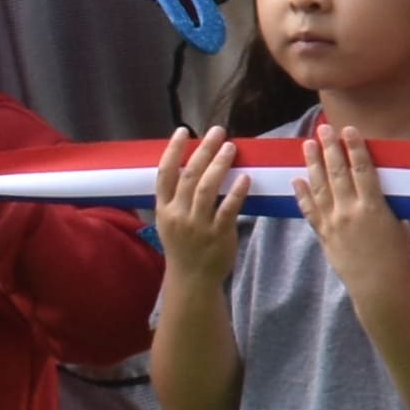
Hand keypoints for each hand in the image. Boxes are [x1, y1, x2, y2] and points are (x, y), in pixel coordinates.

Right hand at [150, 126, 249, 274]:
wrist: (191, 279)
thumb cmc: (183, 246)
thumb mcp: (169, 221)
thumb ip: (176, 197)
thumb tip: (191, 165)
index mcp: (163, 209)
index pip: (164, 174)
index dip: (172, 151)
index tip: (182, 131)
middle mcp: (178, 215)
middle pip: (189, 176)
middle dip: (203, 151)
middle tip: (217, 131)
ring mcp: (197, 225)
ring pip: (206, 189)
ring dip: (219, 165)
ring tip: (230, 147)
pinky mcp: (218, 234)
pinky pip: (228, 209)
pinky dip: (237, 192)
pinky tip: (245, 177)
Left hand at [297, 119, 409, 301]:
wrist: (377, 286)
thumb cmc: (396, 256)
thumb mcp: (399, 224)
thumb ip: (386, 205)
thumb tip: (378, 190)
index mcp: (374, 206)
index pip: (362, 169)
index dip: (355, 147)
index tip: (348, 130)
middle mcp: (350, 211)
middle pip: (337, 172)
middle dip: (329, 148)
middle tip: (323, 129)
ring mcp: (333, 222)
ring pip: (319, 187)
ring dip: (312, 164)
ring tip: (307, 145)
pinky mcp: (323, 234)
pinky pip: (309, 209)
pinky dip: (301, 193)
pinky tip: (296, 179)